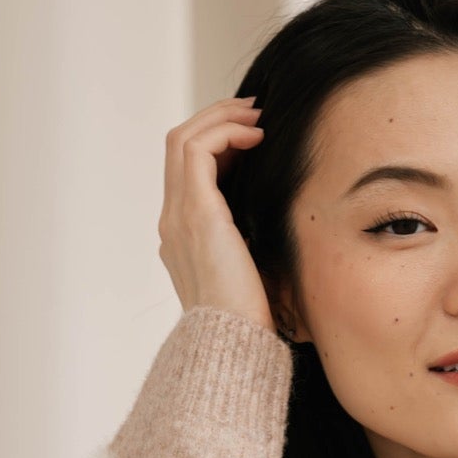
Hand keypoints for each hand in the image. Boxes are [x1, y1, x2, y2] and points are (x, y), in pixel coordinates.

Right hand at [158, 95, 275, 332]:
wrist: (235, 346)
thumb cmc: (252, 324)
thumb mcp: (254, 275)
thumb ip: (255, 246)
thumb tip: (285, 224)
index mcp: (183, 237)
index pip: (187, 171)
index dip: (217, 144)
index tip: (253, 136)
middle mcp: (173, 221)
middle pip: (178, 146)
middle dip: (216, 120)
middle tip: (254, 111)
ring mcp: (178, 216)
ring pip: (183, 139)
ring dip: (220, 118)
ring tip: (257, 116)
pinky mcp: (195, 213)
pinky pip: (198, 149)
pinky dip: (225, 132)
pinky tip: (257, 136)